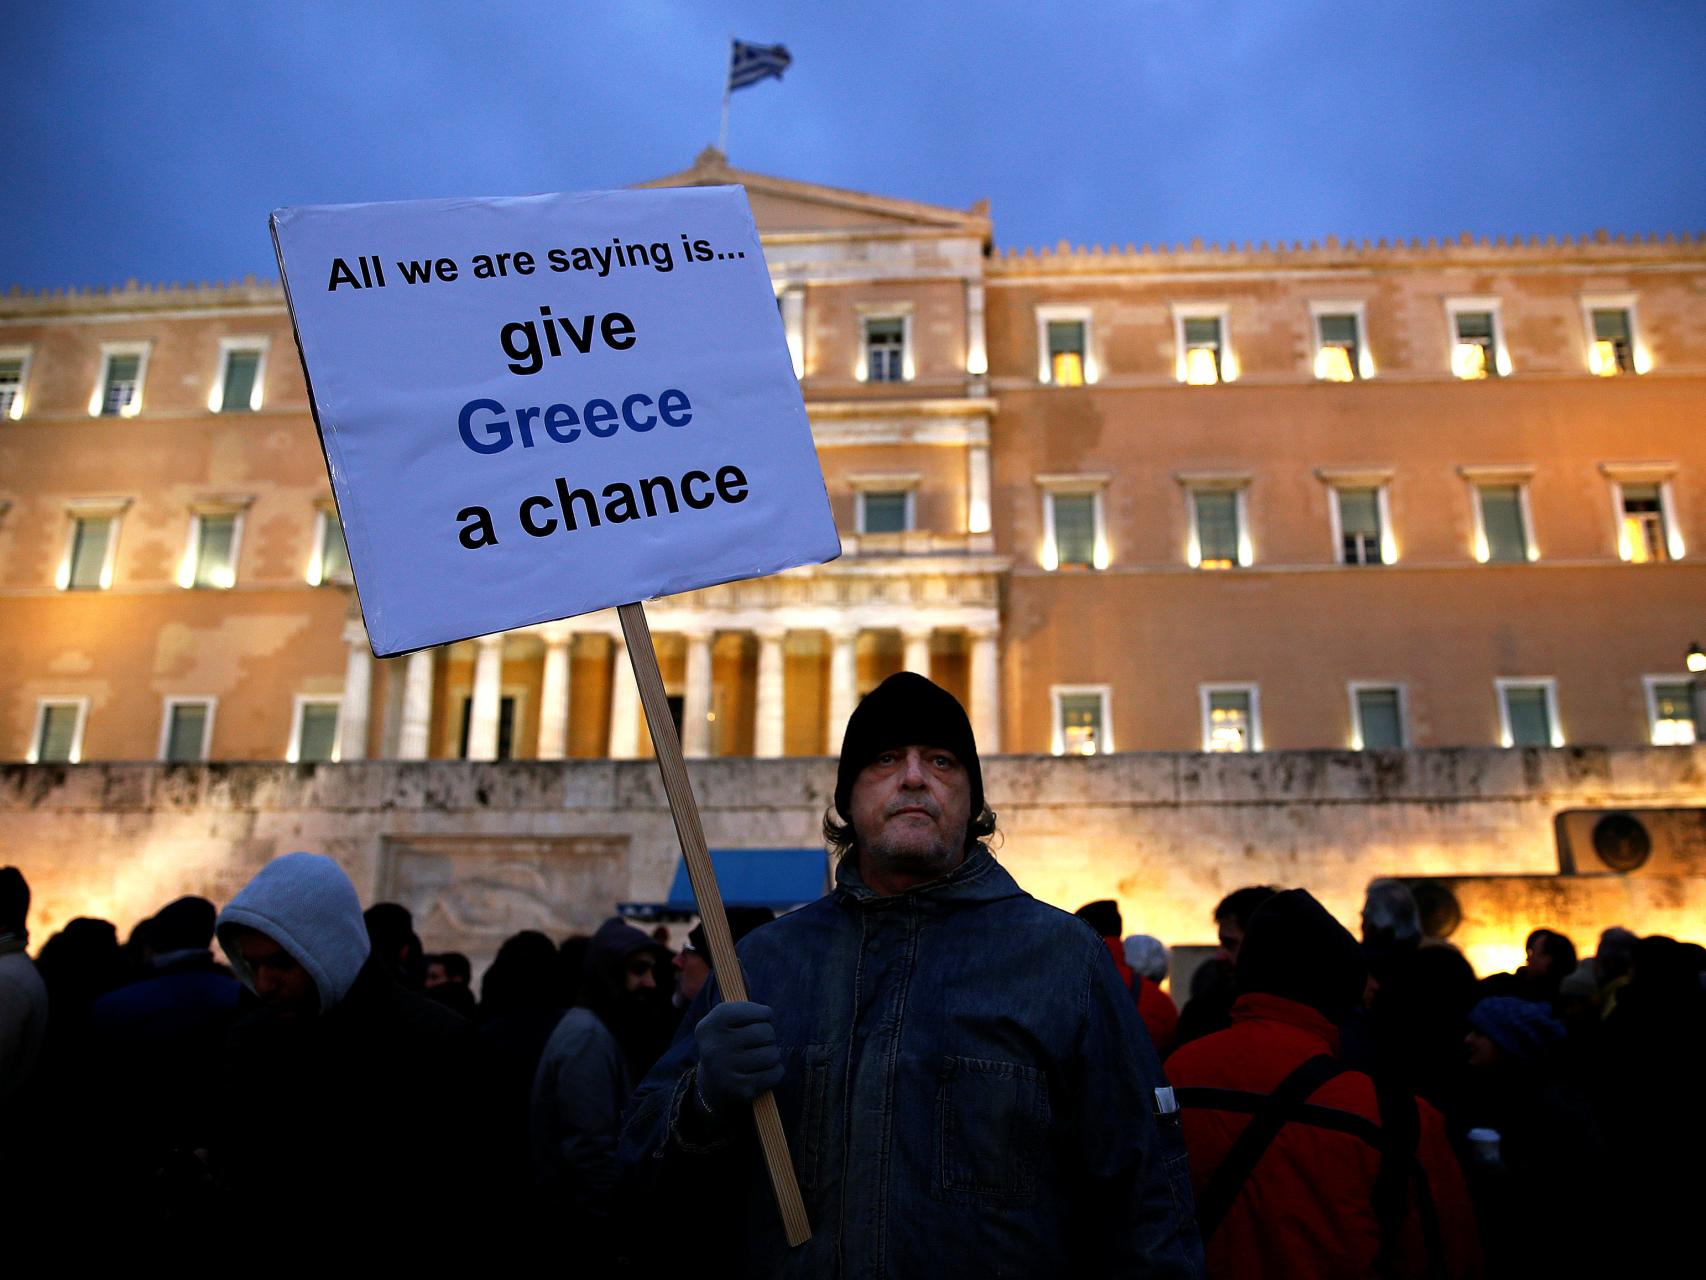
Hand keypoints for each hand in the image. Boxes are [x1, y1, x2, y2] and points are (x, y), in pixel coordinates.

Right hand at [693, 1000, 783, 1117]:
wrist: (712, 1083)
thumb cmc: (727, 1042)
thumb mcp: (724, 1020)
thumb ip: (745, 1008)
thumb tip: (767, 1013)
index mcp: (710, 1025)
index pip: (751, 1010)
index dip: (763, 1013)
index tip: (761, 1018)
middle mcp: (715, 1048)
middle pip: (765, 1032)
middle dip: (769, 1035)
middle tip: (760, 1041)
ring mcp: (727, 1071)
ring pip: (772, 1054)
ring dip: (772, 1054)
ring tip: (760, 1056)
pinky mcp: (741, 1089)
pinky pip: (775, 1073)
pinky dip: (775, 1071)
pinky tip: (762, 1071)